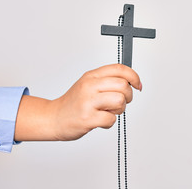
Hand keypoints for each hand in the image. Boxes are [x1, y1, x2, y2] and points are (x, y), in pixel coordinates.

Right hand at [14, 64, 141, 141]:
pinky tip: (100, 120)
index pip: (119, 69)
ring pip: (120, 100)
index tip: (137, 84)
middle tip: (120, 101)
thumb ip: (106, 80)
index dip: (134, 76)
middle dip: (128, 95)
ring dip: (119, 109)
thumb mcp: (87, 84)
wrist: (54, 117)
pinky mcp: (87, 118)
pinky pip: (111, 119)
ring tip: (108, 110)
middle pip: (123, 85)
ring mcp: (87, 102)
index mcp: (91, 76)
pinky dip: (109, 122)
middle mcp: (89, 86)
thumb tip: (130, 81)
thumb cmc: (73, 102)